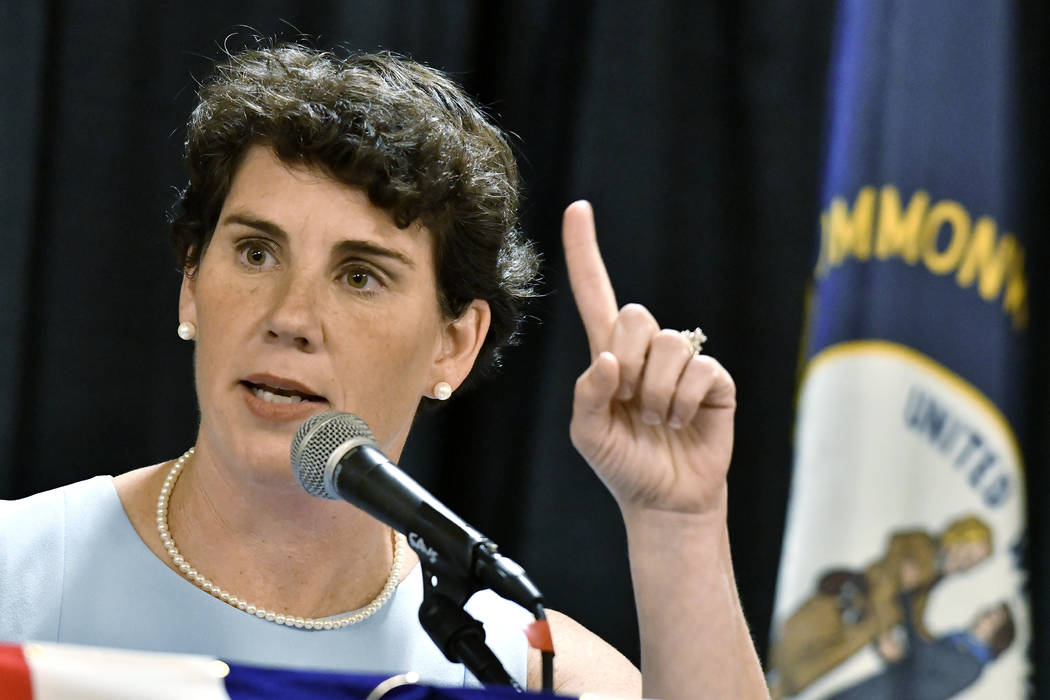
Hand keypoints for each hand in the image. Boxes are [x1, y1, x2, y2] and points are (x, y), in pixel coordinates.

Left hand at [563, 201, 735, 516]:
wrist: (665, 500)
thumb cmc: (623, 464)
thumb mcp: (589, 433)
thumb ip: (589, 394)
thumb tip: (609, 360)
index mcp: (609, 355)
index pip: (595, 294)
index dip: (585, 252)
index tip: (577, 208)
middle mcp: (646, 350)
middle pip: (634, 315)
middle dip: (628, 363)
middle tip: (632, 401)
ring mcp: (683, 361)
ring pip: (668, 345)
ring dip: (657, 393)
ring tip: (659, 419)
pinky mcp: (715, 379)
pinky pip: (699, 369)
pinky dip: (684, 401)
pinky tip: (682, 420)